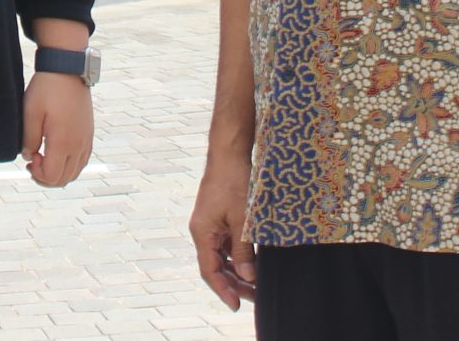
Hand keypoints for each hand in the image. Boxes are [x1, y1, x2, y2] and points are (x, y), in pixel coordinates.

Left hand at [21, 72, 91, 186]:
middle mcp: (78, 145)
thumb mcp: (30, 112)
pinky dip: (69, 165)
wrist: (67, 69)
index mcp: (63, 142)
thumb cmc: (47, 89)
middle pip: (64, 179)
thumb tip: (29, 156)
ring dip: (58, 172)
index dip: (37, 174)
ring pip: (74, 173)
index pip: (52, 176)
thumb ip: (28, 139)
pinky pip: (82, 161)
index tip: (30, 157)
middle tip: (33, 161)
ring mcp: (86, 140)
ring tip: (43, 158)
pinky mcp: (89, 134)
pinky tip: (57, 153)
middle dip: (45, 177)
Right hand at [188, 152, 255, 309]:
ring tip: (256, 284)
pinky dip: (238, 257)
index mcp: (202, 232)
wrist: (229, 153)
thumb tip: (248, 277)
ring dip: (237, 272)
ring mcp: (210, 225)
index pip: (210, 271)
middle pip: (215, 267)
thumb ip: (243, 250)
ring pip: (221, 257)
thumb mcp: (242, 220)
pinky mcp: (219, 218)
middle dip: (234, 284)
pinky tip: (253, 263)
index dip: (223, 290)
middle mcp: (203, 231)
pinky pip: (226, 245)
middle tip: (254, 297)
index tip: (236, 305)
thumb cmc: (233, 182)